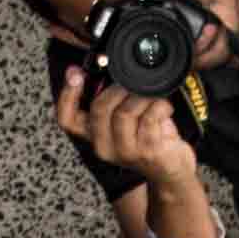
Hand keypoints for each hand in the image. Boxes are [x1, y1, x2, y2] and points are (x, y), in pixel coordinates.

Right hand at [56, 48, 199, 195]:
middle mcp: (104, 146)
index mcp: (93, 135)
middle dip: (118, 88)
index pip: (67, 119)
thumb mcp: (124, 120)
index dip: (67, 95)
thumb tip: (107, 67)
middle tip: (133, 83)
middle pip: (99, 109)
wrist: (171, 170)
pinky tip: (165, 107)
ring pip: (125, 112)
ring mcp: (126, 151)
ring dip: (142, 96)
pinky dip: (160, 105)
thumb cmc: (149, 138)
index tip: (75, 73)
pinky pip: (150, 118)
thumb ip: (112, 100)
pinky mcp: (148, 151)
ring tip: (153, 97)